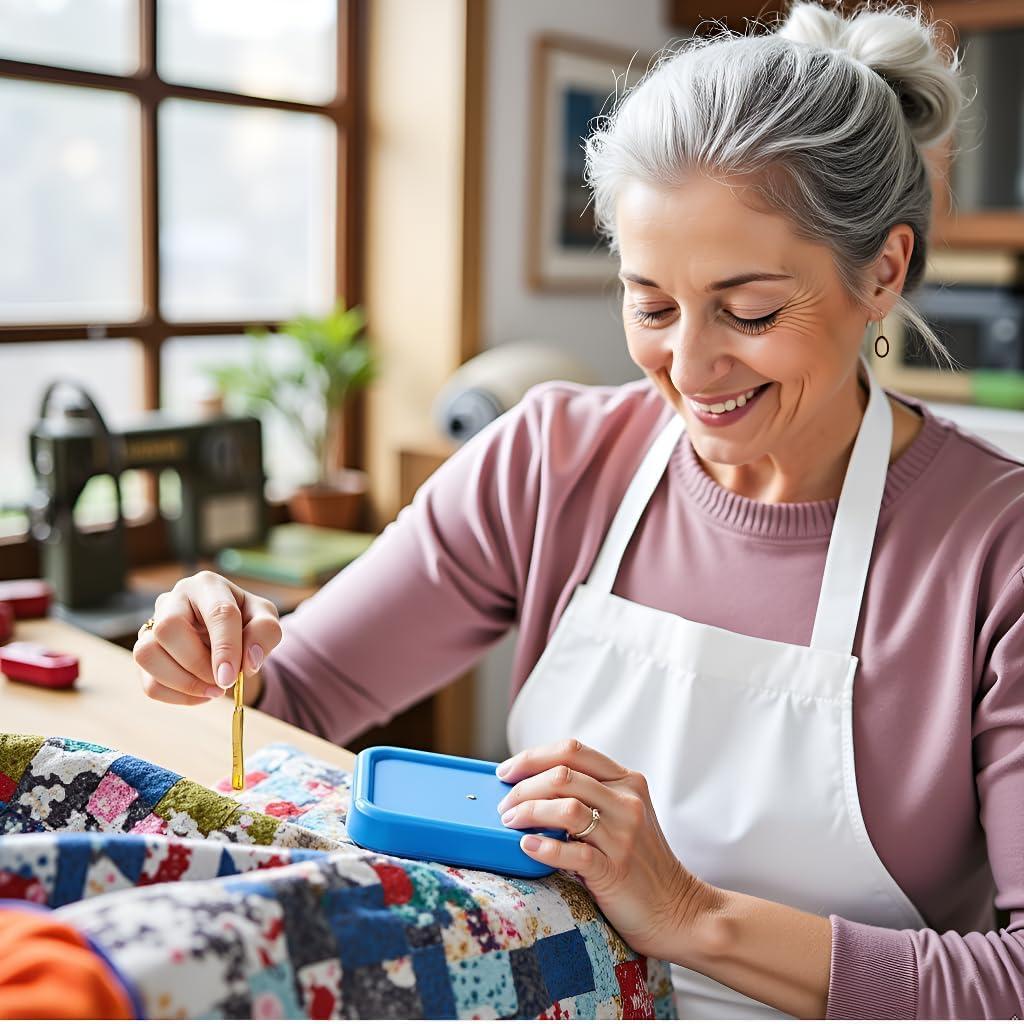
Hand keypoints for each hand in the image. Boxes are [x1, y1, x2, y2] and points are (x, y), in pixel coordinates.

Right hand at [133, 570, 280, 705]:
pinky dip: (177, 696)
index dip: (225, 648)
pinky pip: (149, 682)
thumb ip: (265, 632)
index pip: (217, 613)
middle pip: (169, 629)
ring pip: (147, 654)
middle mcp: (173, 600)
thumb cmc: (245, 621)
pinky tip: (201, 693)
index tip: (230, 678)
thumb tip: (248, 661)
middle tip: (223, 681)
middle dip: (197, 664)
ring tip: (213, 690)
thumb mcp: (265, 619)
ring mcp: (152, 626)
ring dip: (183, 682)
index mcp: (208, 585)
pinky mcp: (144, 654)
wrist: (228, 634)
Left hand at [496, 738, 719, 962]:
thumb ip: (590, 795)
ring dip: (529, 812)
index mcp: (627, 781)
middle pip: (564, 775)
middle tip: (504, 805)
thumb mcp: (622, 816)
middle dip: (523, 787)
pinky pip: (573, 853)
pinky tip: (526, 847)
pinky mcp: (616, 870)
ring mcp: (623, 836)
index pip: (573, 751)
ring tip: (509, 822)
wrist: (678, 910)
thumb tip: (529, 786)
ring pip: (566, 808)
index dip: (532, 756)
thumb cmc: (639, 862)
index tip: (506, 771)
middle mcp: (627, 802)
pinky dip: (544, 847)